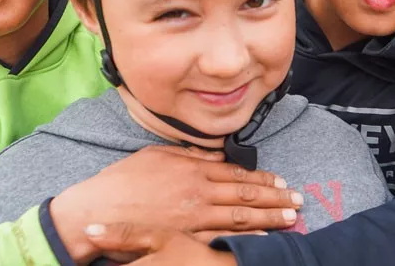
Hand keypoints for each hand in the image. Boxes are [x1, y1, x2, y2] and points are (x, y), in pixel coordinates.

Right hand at [49, 145, 301, 262]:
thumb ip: (187, 155)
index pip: (236, 172)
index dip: (261, 178)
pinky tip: (265, 239)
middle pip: (245, 194)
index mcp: (192, 169)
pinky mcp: (186, 237)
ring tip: (291, 217)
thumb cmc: (122, 181)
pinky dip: (247, 239)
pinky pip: (223, 238)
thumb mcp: (156, 156)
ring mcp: (194, 217)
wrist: (96, 211)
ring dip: (270, 217)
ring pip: (241, 216)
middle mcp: (198, 192)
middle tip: (298, 199)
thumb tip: (212, 154)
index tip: (280, 180)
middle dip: (275, 197)